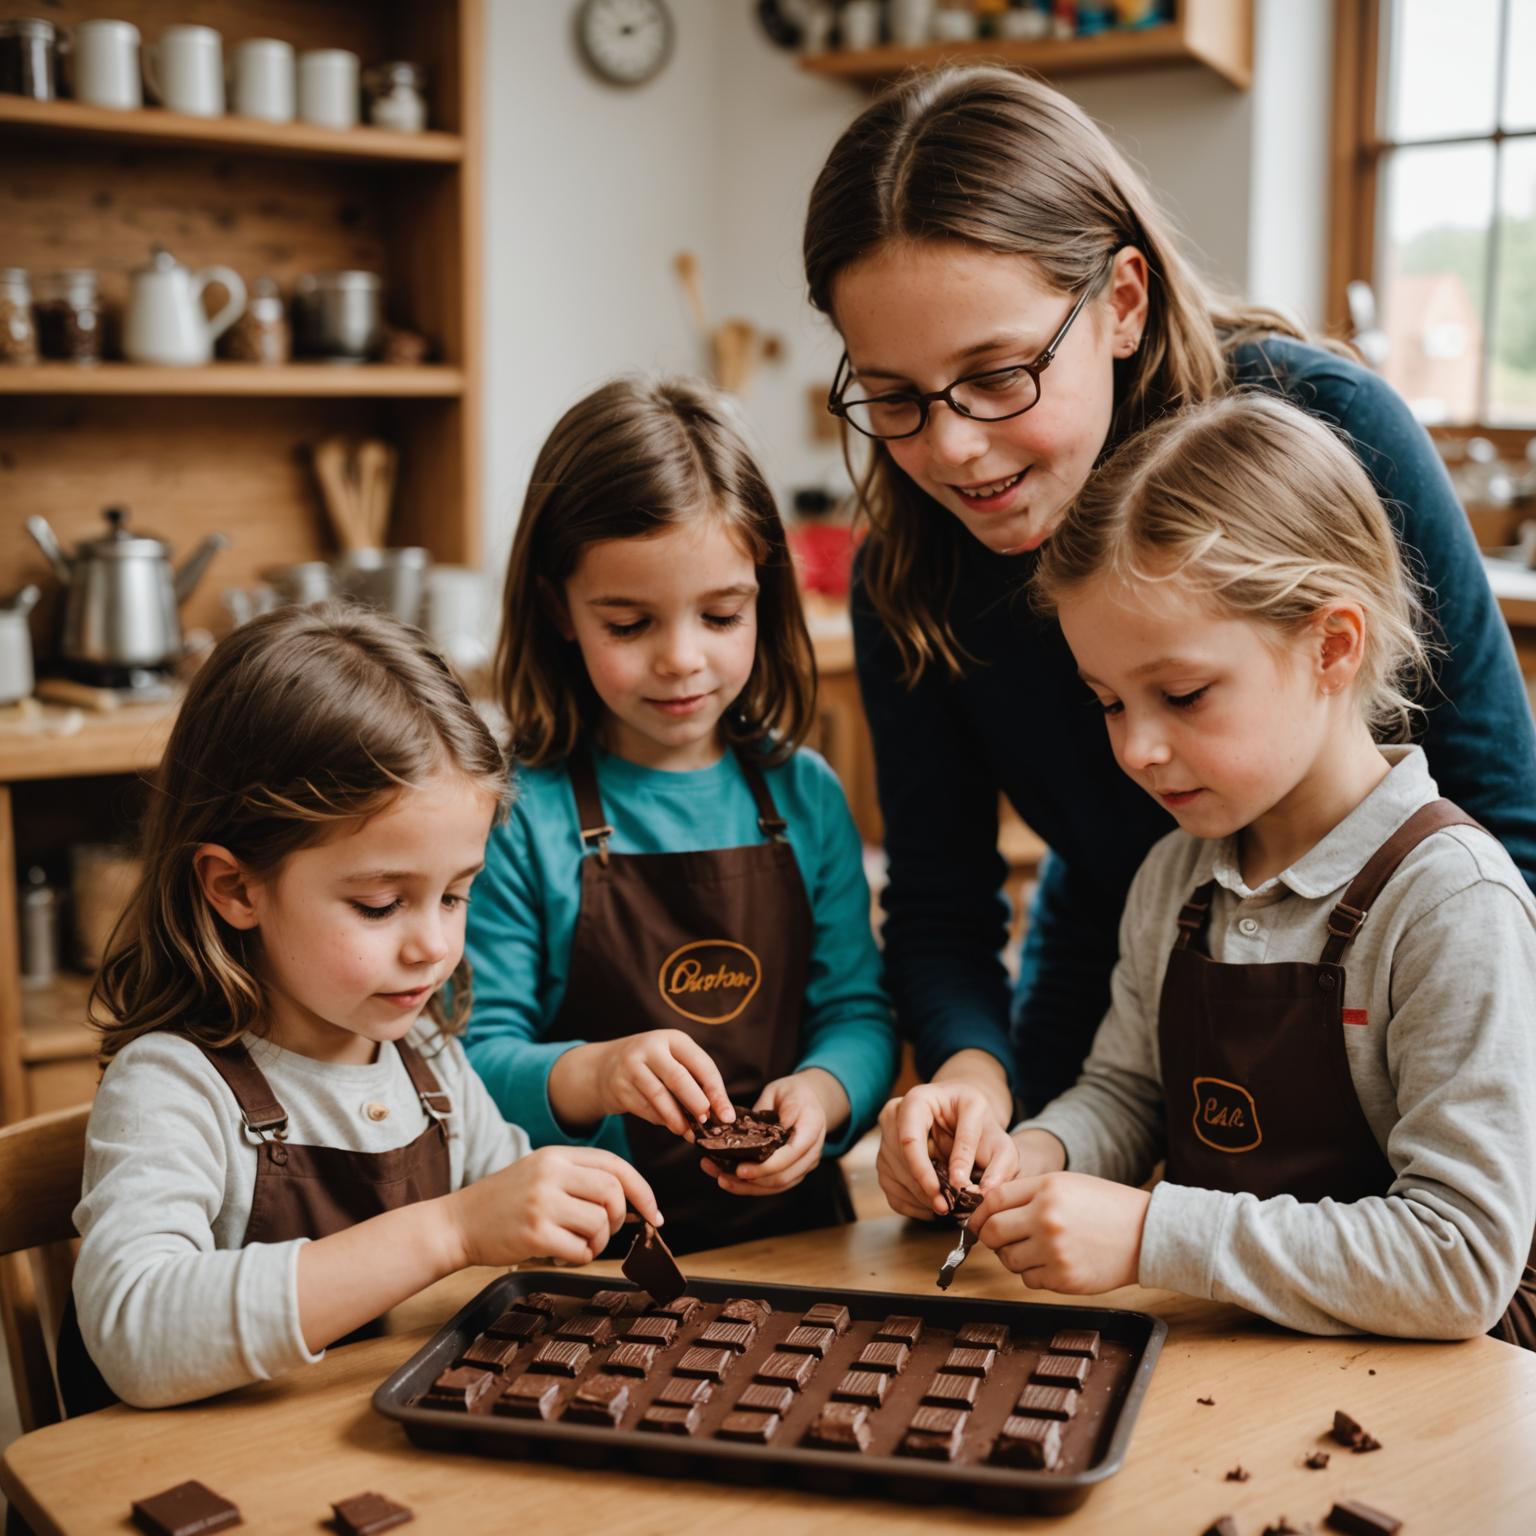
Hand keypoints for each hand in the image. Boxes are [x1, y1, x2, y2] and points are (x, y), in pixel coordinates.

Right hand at [446, 1145, 661, 1268]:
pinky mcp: (533, 1233)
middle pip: (613, 1193)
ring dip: (598, 1242)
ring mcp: (542, 1203)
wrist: (457, 1223)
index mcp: (556, 1155)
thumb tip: (634, 1203)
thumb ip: (581, 1179)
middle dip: (619, 1219)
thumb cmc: (505, 1202)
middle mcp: (551, 1173)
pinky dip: (580, 1257)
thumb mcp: (541, 1174)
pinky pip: (580, 1249)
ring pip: (600, 1223)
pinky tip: (561, 1253)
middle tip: (605, 1231)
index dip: (642, 1190)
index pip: (615, 1165)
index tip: (654, 1213)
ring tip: (577, 1243)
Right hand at [551, 1030, 734, 1137]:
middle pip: (678, 1077)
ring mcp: (631, 1066)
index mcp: (673, 1039)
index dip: (716, 1092)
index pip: (701, 1064)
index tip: (727, 1115)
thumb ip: (695, 1081)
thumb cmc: (653, 1066)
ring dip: (677, 1118)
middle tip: (707, 1123)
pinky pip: (644, 1107)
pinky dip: (660, 1120)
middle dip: (696, 1103)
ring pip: (659, 1096)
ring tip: (689, 1132)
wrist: (606, 1067)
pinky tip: (671, 1126)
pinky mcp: (619, 1087)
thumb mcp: (673, 1060)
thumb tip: (719, 1114)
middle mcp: (651, 1048)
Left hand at [699, 1069, 842, 1195]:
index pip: (790, 1155)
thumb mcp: (787, 1091)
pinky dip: (752, 1186)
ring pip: (776, 1186)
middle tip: (723, 1176)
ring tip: (721, 1179)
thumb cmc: (794, 1094)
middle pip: (783, 1177)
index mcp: (812, 1130)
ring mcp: (803, 1165)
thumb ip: (785, 1108)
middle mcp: (811, 1153)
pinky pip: (773, 1185)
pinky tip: (730, 1180)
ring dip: (748, 1187)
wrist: (809, 1100)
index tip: (741, 1169)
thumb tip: (777, 1125)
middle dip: (752, 1181)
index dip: (766, 1166)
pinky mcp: (793, 1171)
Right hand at [875, 1082, 1019, 1220]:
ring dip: (920, 1198)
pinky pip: (890, 1189)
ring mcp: (885, 1136)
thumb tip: (979, 1192)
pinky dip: (911, 1204)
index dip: (926, 1171)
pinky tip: (932, 1205)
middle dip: (925, 1189)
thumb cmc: (981, 1127)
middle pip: (900, 1161)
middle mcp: (894, 1115)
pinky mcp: (884, 1158)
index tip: (951, 1193)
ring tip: (946, 1206)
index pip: (910, 1140)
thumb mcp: (997, 1137)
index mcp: (918, 1100)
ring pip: (893, 1177)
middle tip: (949, 1208)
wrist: (964, 1119)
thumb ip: (998, 1164)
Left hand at [971, 1172, 1149, 1293]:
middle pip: (992, 1232)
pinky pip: (1029, 1280)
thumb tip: (986, 1209)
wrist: (1145, 1234)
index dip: (978, 1212)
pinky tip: (1053, 1262)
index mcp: (1046, 1189)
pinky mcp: (1064, 1279)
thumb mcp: (1065, 1184)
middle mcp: (1046, 1219)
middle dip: (989, 1237)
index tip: (976, 1220)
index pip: (992, 1201)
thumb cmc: (1104, 1206)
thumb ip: (1026, 1193)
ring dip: (1013, 1256)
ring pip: (1008, 1260)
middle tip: (1000, 1237)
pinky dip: (1034, 1273)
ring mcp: (1054, 1251)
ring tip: (1035, 1248)